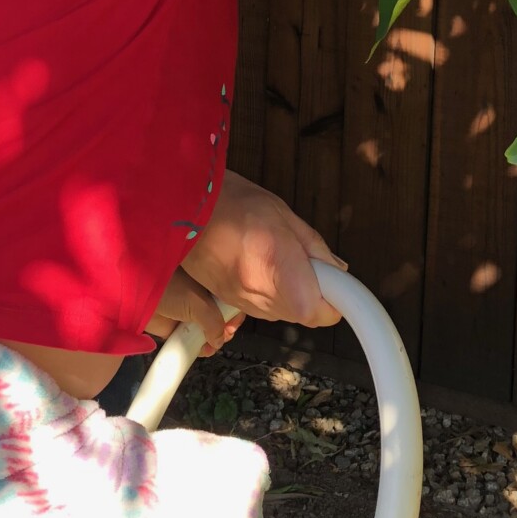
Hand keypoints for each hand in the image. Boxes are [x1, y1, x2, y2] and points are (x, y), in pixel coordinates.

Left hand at [146, 271, 240, 356]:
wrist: (139, 298)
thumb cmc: (171, 290)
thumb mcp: (199, 303)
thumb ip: (215, 322)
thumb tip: (219, 340)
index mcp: (208, 284)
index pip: (229, 299)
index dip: (234, 313)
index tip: (233, 324)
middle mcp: (200, 298)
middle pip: (220, 317)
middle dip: (224, 328)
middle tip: (225, 335)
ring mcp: (188, 314)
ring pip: (207, 330)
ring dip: (213, 340)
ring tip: (212, 344)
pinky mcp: (176, 328)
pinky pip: (192, 340)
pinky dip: (198, 346)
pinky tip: (203, 350)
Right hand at [181, 169, 344, 327]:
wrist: (180, 208)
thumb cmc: (230, 203)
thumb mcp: (283, 215)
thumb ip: (313, 248)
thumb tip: (336, 269)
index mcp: (283, 277)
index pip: (325, 314)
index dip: (336, 297)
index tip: (335, 279)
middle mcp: (263, 300)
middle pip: (306, 313)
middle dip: (313, 288)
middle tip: (301, 254)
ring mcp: (242, 305)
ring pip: (284, 309)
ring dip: (289, 289)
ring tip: (272, 252)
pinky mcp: (227, 302)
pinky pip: (261, 304)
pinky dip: (267, 288)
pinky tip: (255, 259)